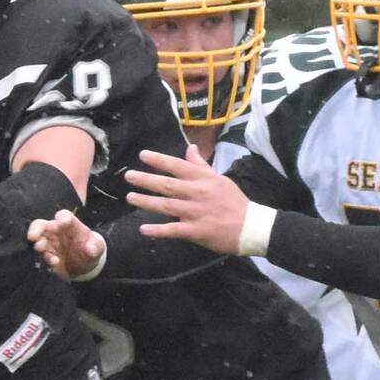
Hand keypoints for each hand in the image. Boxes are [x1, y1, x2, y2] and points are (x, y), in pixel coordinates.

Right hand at [26, 209, 106, 279]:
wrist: (84, 265)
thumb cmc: (90, 248)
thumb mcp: (97, 247)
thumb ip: (95, 246)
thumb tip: (91, 249)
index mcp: (70, 224)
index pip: (64, 216)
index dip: (62, 217)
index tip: (62, 222)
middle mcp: (57, 231)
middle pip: (42, 224)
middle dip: (36, 229)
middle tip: (32, 236)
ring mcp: (50, 243)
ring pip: (38, 240)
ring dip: (38, 244)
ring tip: (41, 248)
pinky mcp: (47, 255)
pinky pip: (42, 255)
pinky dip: (46, 258)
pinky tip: (54, 262)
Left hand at [127, 145, 255, 253]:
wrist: (250, 226)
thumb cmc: (232, 201)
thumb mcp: (218, 178)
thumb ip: (200, 165)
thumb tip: (190, 148)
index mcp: (203, 179)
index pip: (178, 166)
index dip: (159, 160)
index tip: (142, 155)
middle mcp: (197, 193)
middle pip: (168, 185)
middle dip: (146, 180)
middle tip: (129, 176)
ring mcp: (196, 212)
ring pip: (167, 205)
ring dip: (147, 202)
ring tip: (130, 197)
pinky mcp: (196, 231)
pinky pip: (174, 230)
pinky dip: (158, 230)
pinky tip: (143, 229)